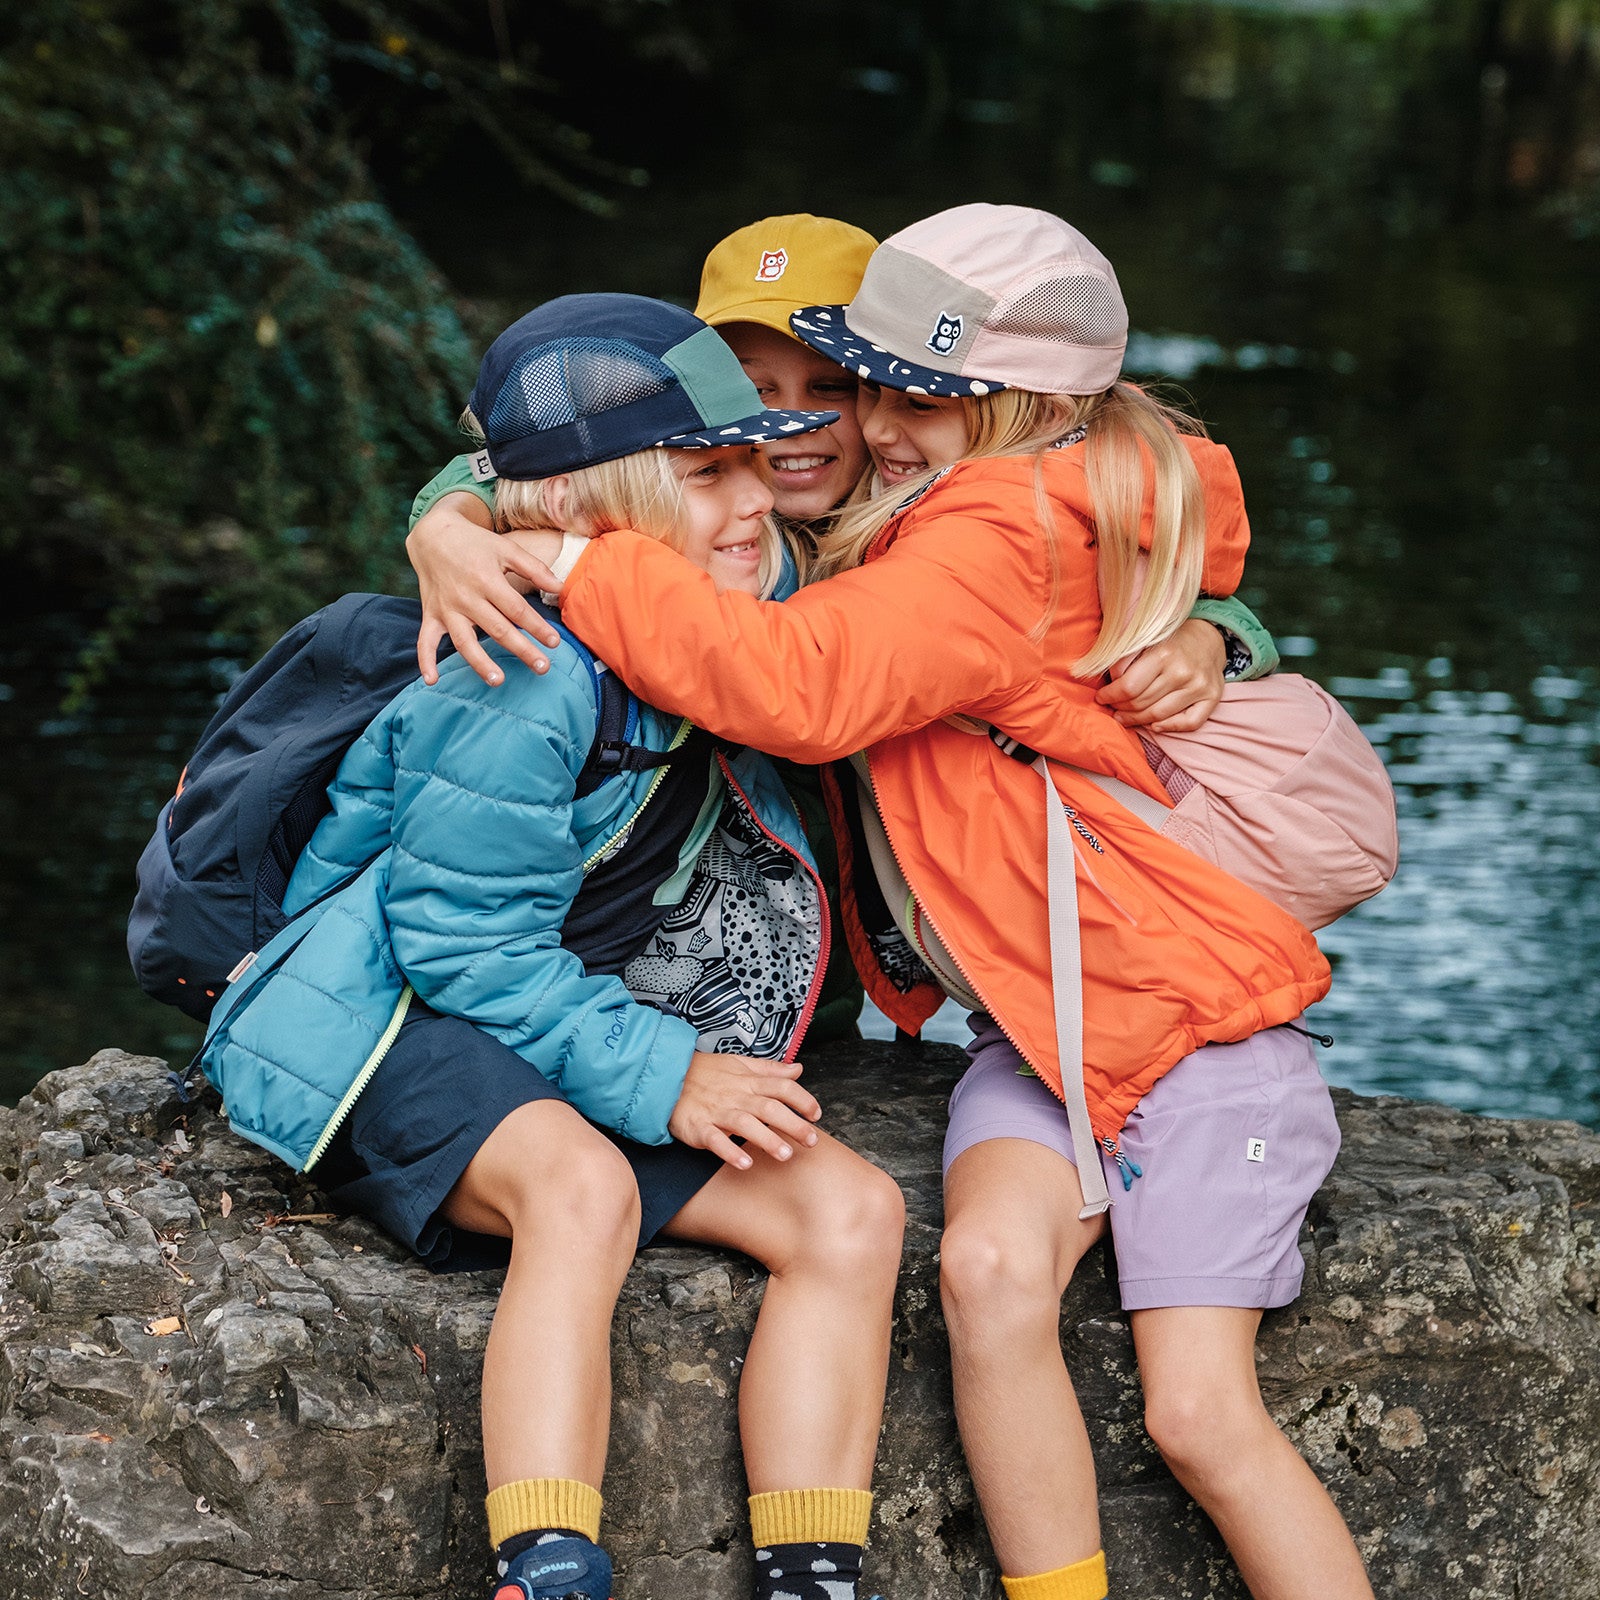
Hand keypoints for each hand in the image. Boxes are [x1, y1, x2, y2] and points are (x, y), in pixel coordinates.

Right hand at [406, 495, 563, 685]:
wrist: (433, 535)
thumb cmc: (476, 543)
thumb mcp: (506, 548)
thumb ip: (535, 568)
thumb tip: (560, 587)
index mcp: (487, 580)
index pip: (516, 609)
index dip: (537, 627)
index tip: (554, 642)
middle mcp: (466, 597)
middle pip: (497, 629)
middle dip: (522, 650)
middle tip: (543, 668)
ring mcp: (447, 609)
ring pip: (464, 641)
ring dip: (480, 663)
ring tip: (498, 680)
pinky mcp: (430, 615)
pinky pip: (425, 640)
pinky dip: (425, 660)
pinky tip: (432, 680)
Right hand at [667, 1051, 821, 1169]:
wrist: (665, 1078)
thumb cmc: (705, 1073)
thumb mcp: (738, 1064)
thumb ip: (770, 1070)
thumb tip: (797, 1069)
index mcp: (748, 1081)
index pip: (781, 1087)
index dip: (802, 1099)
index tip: (816, 1114)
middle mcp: (736, 1096)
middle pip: (769, 1108)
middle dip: (793, 1124)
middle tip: (812, 1141)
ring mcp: (717, 1112)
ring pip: (745, 1124)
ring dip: (767, 1139)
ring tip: (785, 1155)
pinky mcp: (698, 1127)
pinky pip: (715, 1140)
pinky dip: (729, 1152)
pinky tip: (745, 1164)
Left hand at [1097, 618, 1225, 731]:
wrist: (1207, 637)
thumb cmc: (1170, 641)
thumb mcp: (1145, 639)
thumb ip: (1125, 659)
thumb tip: (1111, 682)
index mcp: (1163, 654)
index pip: (1128, 687)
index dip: (1110, 696)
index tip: (1101, 697)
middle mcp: (1183, 672)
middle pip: (1142, 703)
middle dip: (1121, 708)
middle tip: (1112, 708)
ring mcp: (1199, 687)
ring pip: (1159, 716)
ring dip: (1137, 720)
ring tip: (1124, 717)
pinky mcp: (1213, 697)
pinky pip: (1189, 723)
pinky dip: (1168, 727)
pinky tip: (1153, 725)